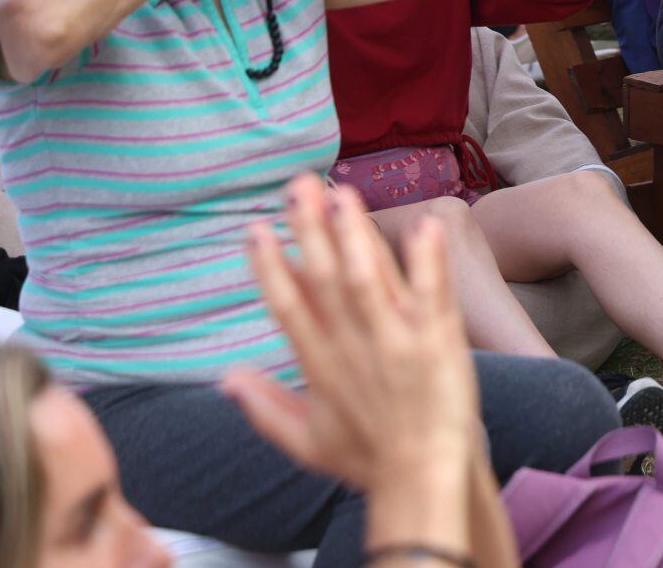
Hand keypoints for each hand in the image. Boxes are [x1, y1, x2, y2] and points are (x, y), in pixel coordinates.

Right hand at [222, 177, 480, 491]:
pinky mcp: (437, 341)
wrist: (424, 475)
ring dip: (356, 235)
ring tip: (343, 195)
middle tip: (297, 186)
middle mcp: (353, 346)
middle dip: (309, 230)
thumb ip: (262, 405)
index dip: (269, 266)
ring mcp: (396, 341)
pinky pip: (431, 293)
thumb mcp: (304, 440)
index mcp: (319, 364)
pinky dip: (428, 260)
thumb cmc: (368, 456)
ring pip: (370, 278)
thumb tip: (225, 377)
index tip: (255, 228)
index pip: (288, 306)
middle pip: (324, 279)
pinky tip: (424, 224)